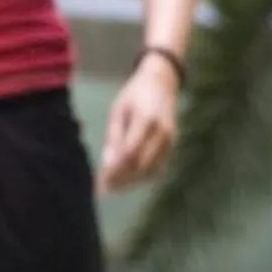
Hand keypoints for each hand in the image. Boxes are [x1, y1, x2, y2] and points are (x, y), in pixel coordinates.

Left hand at [95, 56, 179, 193]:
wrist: (162, 83)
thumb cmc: (134, 95)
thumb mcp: (119, 110)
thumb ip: (114, 136)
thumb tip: (108, 164)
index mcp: (146, 119)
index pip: (130, 152)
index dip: (115, 170)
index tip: (99, 180)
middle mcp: (162, 132)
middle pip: (141, 165)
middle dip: (121, 179)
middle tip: (103, 189)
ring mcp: (170, 140)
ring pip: (151, 170)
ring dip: (131, 182)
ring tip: (113, 188)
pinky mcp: (172, 145)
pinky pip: (158, 168)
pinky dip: (142, 177)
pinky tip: (128, 180)